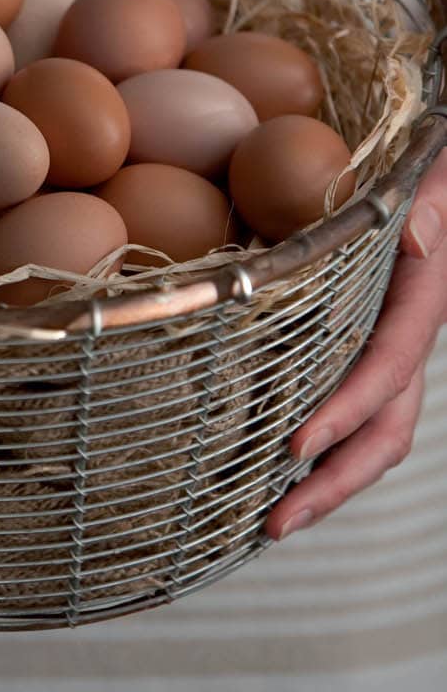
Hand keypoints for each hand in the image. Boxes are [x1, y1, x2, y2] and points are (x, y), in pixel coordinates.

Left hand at [265, 147, 446, 540]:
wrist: (436, 166)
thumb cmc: (431, 165)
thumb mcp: (438, 174)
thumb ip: (430, 202)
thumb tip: (418, 242)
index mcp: (419, 301)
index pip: (387, 369)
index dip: (345, 413)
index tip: (296, 449)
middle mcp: (403, 335)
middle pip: (383, 431)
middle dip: (334, 483)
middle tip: (275, 526)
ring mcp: (382, 346)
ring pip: (369, 434)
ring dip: (324, 482)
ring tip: (267, 522)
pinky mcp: (357, 342)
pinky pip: (344, 404)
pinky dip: (314, 444)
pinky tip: (263, 468)